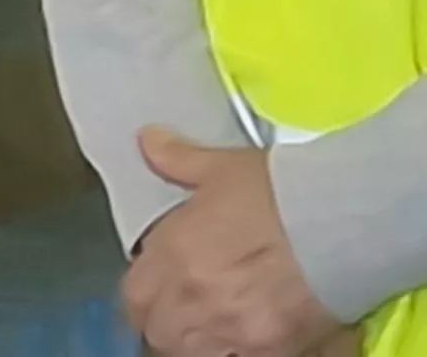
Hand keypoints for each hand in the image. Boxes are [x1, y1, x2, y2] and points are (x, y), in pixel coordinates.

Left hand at [124, 127, 343, 356]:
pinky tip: (251, 338)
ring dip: (200, 341)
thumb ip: (178, 161)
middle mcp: (195, 298)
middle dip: (170, 322)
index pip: (135, 295)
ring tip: (220, 323)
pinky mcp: (275, 350)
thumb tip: (149, 142)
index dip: (146, 294)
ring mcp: (234, 329)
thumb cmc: (284, 193)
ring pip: (193, 351)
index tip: (162, 288)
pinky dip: (239, 351)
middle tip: (192, 308)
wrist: (344, 222)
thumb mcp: (223, 167)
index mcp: (173, 254)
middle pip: (161, 331)